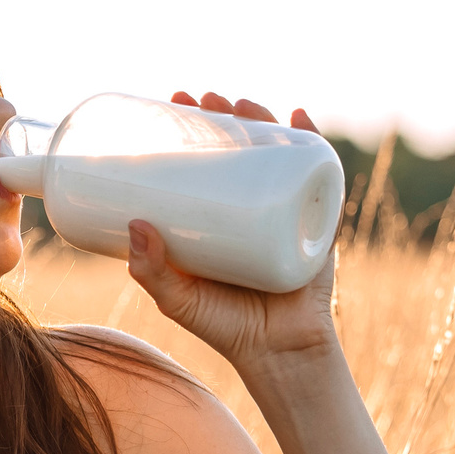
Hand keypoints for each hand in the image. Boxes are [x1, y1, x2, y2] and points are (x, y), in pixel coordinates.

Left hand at [126, 91, 338, 368]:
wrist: (279, 355)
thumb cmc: (224, 326)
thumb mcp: (177, 297)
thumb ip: (152, 270)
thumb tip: (135, 223)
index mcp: (219, 216)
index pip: (206, 158)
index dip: (191, 128)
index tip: (171, 104)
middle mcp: (253, 207)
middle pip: (241, 147)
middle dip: (224, 115)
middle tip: (201, 98)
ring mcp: (286, 211)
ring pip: (278, 154)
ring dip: (264, 119)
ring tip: (242, 102)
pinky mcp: (315, 223)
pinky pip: (319, 178)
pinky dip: (314, 145)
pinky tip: (301, 117)